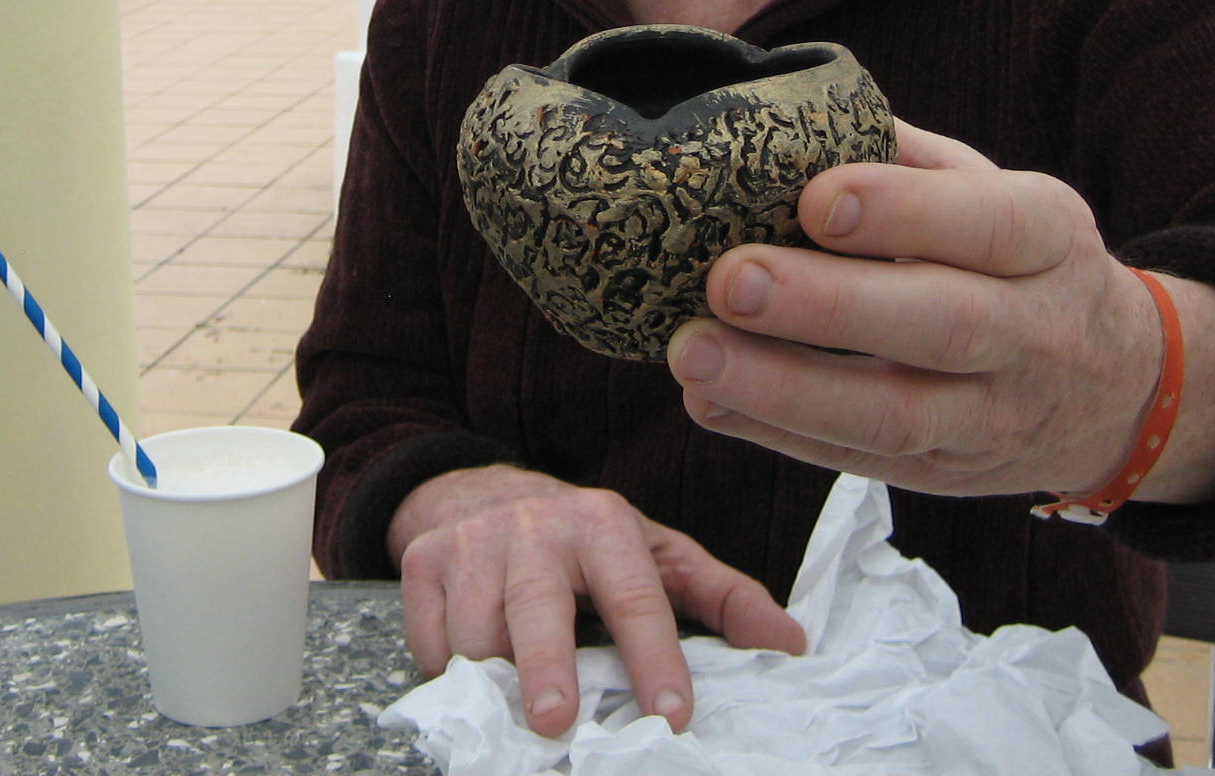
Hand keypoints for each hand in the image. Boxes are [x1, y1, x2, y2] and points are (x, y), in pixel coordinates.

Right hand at [390, 464, 804, 736]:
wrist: (478, 490)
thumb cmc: (582, 541)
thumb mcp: (656, 553)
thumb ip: (723, 598)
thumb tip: (791, 644)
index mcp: (604, 523)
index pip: (635, 596)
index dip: (656, 658)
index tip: (672, 717)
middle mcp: (536, 526)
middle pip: (538, 608)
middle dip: (547, 668)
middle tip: (558, 725)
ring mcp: (473, 541)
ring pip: (474, 630)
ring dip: (492, 680)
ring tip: (511, 707)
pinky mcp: (423, 559)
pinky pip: (427, 635)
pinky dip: (444, 667)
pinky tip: (469, 675)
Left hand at [665, 121, 1214, 504]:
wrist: (1114, 388)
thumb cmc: (1017, 261)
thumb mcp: (995, 191)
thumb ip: (904, 157)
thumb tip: (788, 113)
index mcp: (1047, 238)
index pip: (987, 224)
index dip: (903, 213)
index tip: (815, 199)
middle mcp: (1034, 332)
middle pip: (941, 325)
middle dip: (828, 307)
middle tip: (730, 278)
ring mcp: (993, 417)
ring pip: (895, 414)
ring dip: (784, 387)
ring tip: (693, 351)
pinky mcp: (946, 474)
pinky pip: (858, 460)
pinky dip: (776, 433)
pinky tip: (708, 398)